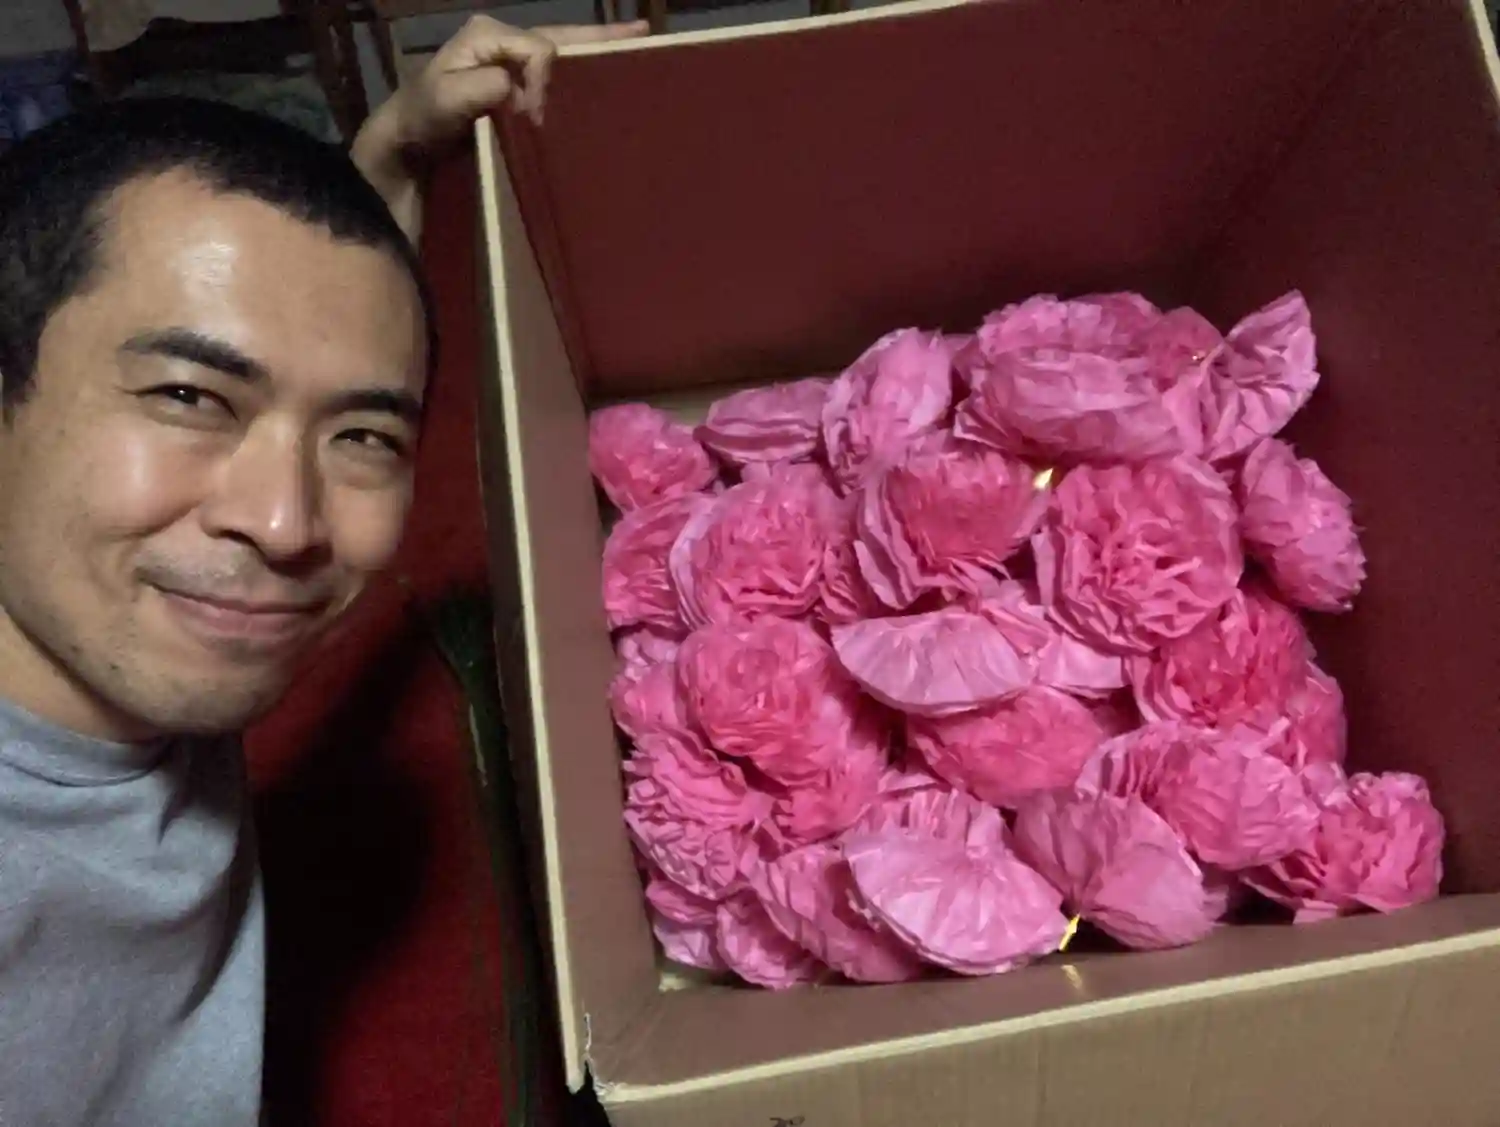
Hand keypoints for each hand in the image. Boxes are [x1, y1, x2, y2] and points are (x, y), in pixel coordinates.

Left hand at [352, 15, 647, 241]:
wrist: (404, 150)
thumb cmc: (419, 122)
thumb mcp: (441, 102)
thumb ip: (479, 88)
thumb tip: (522, 87)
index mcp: (487, 37)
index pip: (539, 49)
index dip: (546, 81)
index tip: (535, 118)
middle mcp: (502, 42)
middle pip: (561, 37)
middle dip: (601, 40)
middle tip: (644, 36)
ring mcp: (509, 65)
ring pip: (563, 55)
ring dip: (597, 56)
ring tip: (638, 49)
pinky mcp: (514, 91)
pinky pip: (554, 79)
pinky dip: (581, 79)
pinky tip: (606, 83)